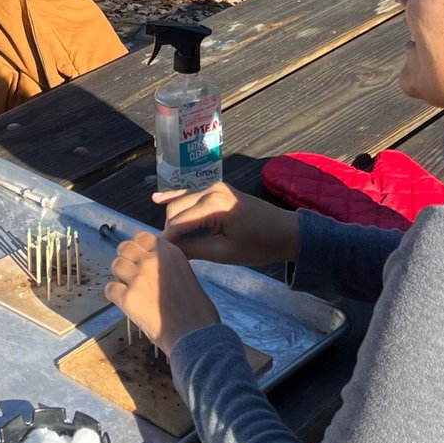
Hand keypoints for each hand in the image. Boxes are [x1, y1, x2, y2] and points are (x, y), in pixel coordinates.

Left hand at [104, 231, 219, 355]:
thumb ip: (167, 264)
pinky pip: (110, 289)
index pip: (142, 236)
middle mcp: (152, 261)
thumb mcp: (186, 273)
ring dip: (120, 276)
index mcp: (169, 252)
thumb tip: (152, 264)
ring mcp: (138, 278)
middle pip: (124, 248)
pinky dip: (115, 295)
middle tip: (131, 273)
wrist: (195, 334)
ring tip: (129, 289)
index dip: (137, 247)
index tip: (139, 257)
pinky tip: (125, 302)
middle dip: (126, 259)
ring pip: (115, 266)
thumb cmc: (196, 310)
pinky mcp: (128, 298)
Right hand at [154, 182, 298, 268]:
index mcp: (215, 205)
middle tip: (163, 251)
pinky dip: (176, 198)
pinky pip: (192, 194)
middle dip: (168, 228)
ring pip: (182, 201)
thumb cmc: (259, 245)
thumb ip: (194, 249)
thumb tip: (168, 251)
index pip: (179, 222)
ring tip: (164, 238)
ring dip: (172, 218)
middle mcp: (212, 190)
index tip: (158, 255)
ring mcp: (215, 187)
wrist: (286, 232)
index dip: (167, 239)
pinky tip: (157, 199)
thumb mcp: (225, 253)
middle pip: (176, 208)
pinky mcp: (218, 190)